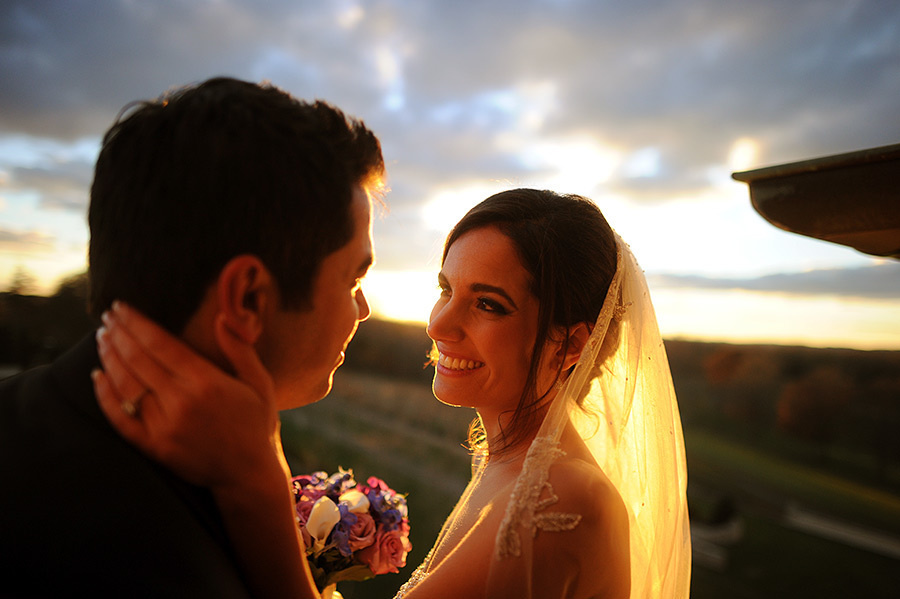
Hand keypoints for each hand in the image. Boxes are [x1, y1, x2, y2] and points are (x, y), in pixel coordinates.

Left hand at [93, 302, 283, 489]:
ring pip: (126, 385)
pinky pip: (121, 418)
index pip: (160, 343)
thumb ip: (241, 349)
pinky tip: (97, 377)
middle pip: (138, 359)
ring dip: (110, 358)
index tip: (121, 307)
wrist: (249, 475)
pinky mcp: (154, 447)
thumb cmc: (257, 425)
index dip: (136, 323)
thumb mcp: (260, 383)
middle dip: (119, 334)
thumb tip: (222, 317)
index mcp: (206, 381)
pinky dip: (105, 396)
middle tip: (106, 317)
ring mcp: (164, 426)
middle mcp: (181, 401)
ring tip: (102, 338)